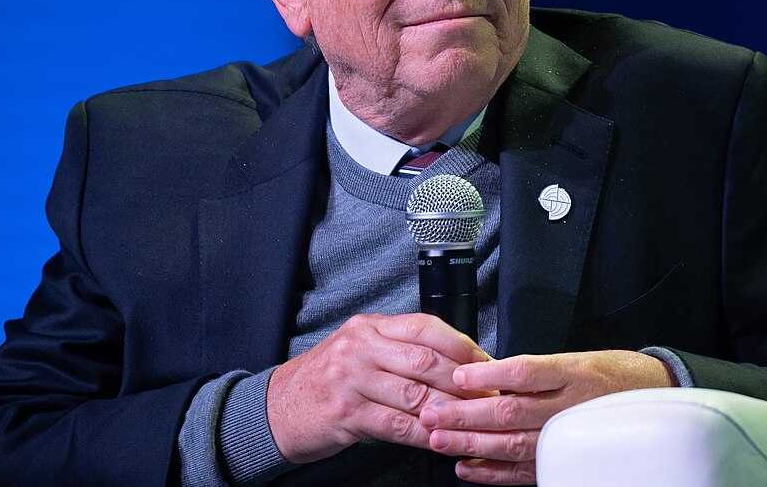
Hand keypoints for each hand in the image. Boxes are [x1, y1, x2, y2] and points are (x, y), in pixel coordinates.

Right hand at [265, 313, 491, 463]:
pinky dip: (424, 435)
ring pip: (415, 394)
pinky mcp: (345, 413)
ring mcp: (351, 379)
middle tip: (489, 396)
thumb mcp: (359, 350)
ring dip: (450, 411)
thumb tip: (453, 361)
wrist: (276, 408)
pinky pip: (396, 425)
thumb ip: (397, 349)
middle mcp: (360, 347)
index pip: (425, 326)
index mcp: (369, 327)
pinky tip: (441, 440)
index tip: (485, 363)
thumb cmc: (326, 380)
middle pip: (425, 360)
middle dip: (463, 381)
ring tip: (473, 421)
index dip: (460, 345)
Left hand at [419, 349, 671, 484]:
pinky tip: (466, 468)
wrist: (654, 400)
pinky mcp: (565, 463)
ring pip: (513, 443)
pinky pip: (524, 471)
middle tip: (432, 412)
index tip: (459, 376)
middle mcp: (570, 407)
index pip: (525, 371)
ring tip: (439, 439)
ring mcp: (568, 439)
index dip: (489, 375)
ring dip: (471, 443)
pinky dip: (493, 472)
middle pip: (510, 410)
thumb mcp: (577, 359)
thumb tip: (486, 378)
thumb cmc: (610, 375)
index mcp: (573, 373)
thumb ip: (536, 371)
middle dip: (466, 414)